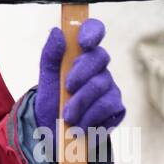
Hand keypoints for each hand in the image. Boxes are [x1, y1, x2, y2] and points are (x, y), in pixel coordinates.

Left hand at [33, 18, 125, 135]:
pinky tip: (80, 125)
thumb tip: (57, 32)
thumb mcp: (46, 78)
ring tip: (67, 116)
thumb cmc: (52, 99)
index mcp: (82, 54)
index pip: (94, 31)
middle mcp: (99, 67)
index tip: (83, 42)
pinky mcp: (117, 107)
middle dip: (81, 73)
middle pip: (100, 57)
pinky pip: (108, 107)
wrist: (55, 132)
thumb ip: (51, 55)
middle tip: (66, 88)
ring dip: (81, 102)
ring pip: (101, 85)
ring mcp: (110, 86)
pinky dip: (90, 118)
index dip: (92, 32)